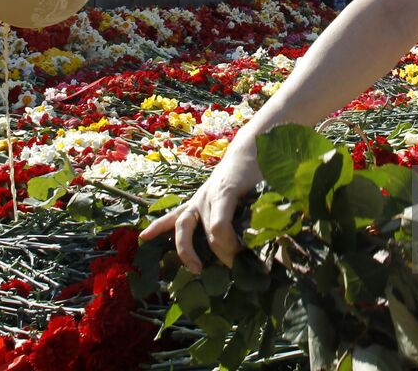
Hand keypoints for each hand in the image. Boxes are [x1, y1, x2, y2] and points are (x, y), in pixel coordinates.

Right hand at [141, 149, 259, 271]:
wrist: (249, 148)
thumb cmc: (261, 169)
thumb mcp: (270, 189)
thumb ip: (269, 213)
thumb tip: (273, 241)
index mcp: (226, 192)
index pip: (219, 227)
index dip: (231, 245)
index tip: (246, 252)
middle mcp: (207, 196)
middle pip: (206, 231)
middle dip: (222, 253)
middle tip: (237, 266)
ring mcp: (198, 198)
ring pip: (183, 225)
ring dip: (186, 249)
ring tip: (195, 269)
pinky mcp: (194, 201)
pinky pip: (174, 215)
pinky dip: (159, 226)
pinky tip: (144, 237)